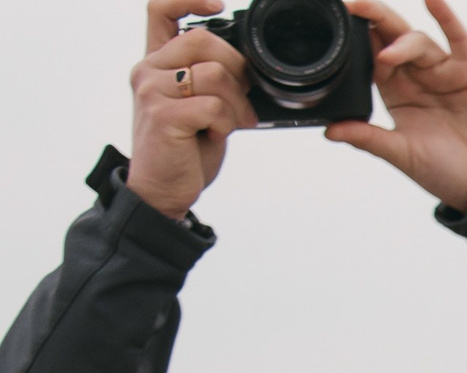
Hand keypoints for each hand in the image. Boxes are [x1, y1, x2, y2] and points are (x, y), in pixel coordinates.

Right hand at [128, 0, 257, 221]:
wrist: (162, 189)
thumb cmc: (184, 148)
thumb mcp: (198, 105)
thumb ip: (209, 78)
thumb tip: (247, 66)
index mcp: (155, 62)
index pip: (160, 10)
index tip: (219, 5)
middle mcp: (147, 69)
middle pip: (203, 40)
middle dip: (236, 68)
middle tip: (242, 98)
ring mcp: (152, 90)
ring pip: (214, 74)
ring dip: (236, 103)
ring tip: (230, 123)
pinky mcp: (163, 115)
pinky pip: (214, 105)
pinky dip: (227, 122)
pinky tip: (216, 135)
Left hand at [326, 0, 466, 213]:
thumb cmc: (449, 173)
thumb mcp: (403, 155)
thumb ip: (369, 138)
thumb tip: (330, 131)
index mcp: (397, 94)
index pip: (372, 58)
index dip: (358, 44)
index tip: (340, 31)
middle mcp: (418, 78)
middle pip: (390, 38)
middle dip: (371, 19)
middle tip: (351, 7)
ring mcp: (444, 71)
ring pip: (417, 40)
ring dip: (401, 40)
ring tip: (388, 56)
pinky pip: (458, 38)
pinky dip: (446, 16)